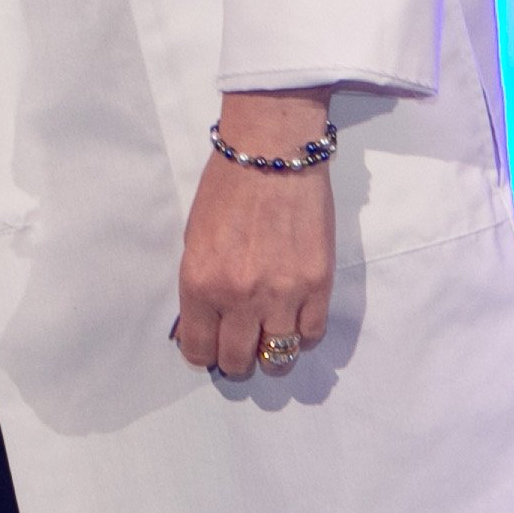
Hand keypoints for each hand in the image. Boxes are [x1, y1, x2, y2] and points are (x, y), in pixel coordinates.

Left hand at [174, 88, 335, 377]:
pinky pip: (311, 334)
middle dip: (235, 358)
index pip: (199, 351)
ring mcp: (283, 294)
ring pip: (278, 357)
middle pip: (238, 362)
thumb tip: (202, 326)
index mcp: (201, 284)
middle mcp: (240, 298)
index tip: (210, 345)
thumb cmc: (225, 188)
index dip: (203, 353)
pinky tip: (294, 317)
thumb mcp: (195, 240)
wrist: (272, 151)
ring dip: (270, 351)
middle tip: (239, 341)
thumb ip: (200, 287)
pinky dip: (301, 333)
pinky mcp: (318, 284)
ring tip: (269, 333)